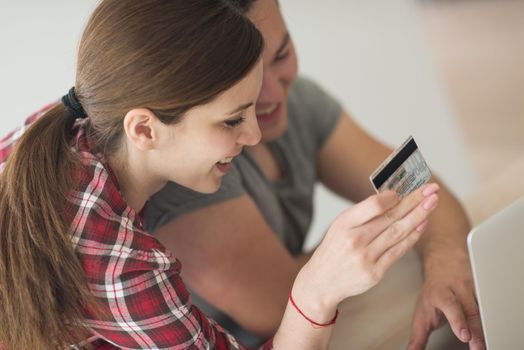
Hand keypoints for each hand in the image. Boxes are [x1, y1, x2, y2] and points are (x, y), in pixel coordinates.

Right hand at [293, 183, 439, 320]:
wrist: (323, 281)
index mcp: (344, 224)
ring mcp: (366, 258)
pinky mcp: (375, 272)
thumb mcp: (340, 225)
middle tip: (431, 189)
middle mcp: (354, 240)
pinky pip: (398, 251)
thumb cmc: (334, 248)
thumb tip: (393, 197)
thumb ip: (363, 213)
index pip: (373, 206)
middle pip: (390, 217)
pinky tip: (422, 225)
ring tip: (432, 203)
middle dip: (414, 201)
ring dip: (418, 216)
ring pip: (398, 233)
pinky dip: (412, 237)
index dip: (393, 196)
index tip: (407, 188)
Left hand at [407, 252, 485, 349]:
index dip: (457, 320)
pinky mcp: (484, 286)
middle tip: (478, 347)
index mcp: (439, 293)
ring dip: (487, 323)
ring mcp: (473, 286)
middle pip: (470, 310)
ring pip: (484, 306)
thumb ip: (418, 335)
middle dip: (476, 331)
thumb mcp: (422, 313)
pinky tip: (492, 323)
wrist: (444, 261)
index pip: (449, 305)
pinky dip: (492, 313)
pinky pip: (491, 300)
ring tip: (488, 337)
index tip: (464, 336)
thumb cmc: (433, 292)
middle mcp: (457, 288)